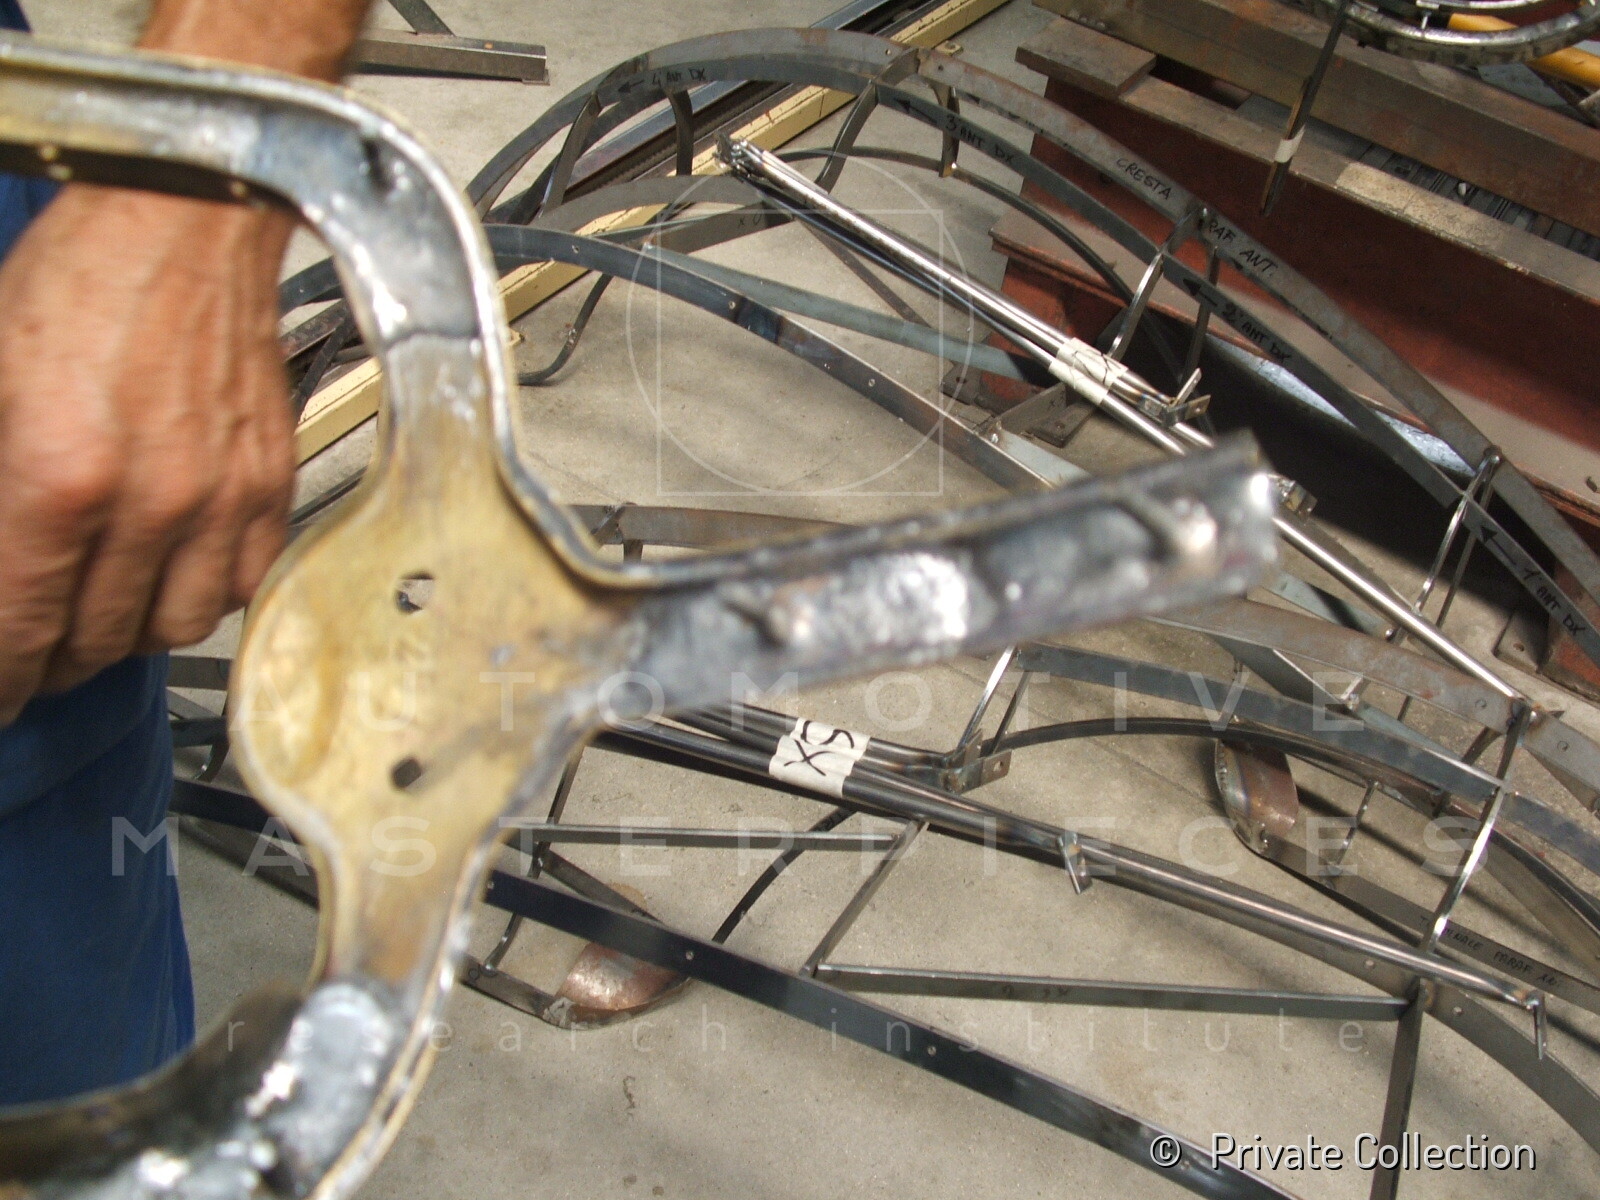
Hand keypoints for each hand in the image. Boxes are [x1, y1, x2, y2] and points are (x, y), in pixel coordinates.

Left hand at [0, 185, 295, 722]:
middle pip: (93, 639)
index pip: (19, 623)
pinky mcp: (269, 485)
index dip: (2, 674)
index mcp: (57, 477)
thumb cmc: (82, 281)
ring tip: (99, 619)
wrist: (186, 223)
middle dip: (52, 660)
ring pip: (172, 628)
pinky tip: (170, 576)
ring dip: (125, 637)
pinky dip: (199, 598)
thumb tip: (0, 558)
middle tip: (33, 655)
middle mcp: (149, 503)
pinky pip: (241, 586)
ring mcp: (220, 499)